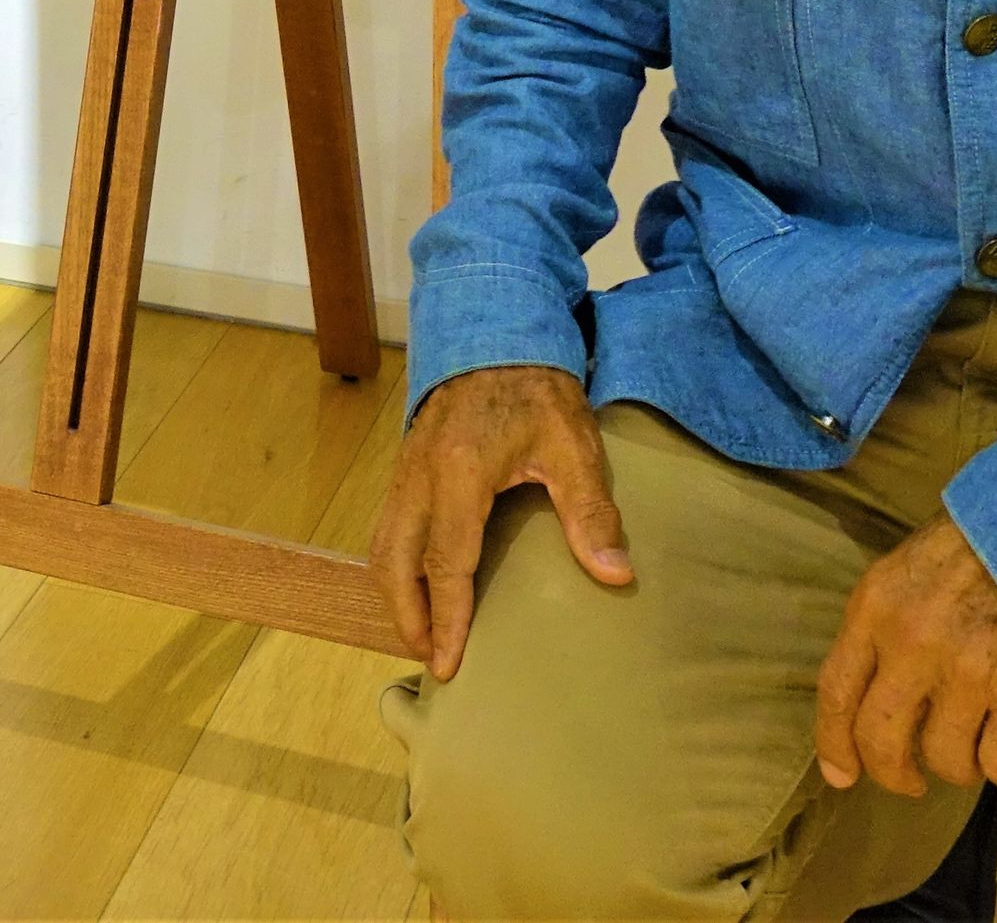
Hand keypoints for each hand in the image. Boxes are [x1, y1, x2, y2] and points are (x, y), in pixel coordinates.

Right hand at [370, 364, 631, 681]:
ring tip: (421, 630)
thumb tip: (615, 574)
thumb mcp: (573, 445)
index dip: (447, 618)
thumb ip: (590, 511)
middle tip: (429, 658)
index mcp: (460, 473)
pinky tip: (416, 582)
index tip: (449, 663)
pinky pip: (386, 524)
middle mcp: (420, 475)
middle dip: (407, 615)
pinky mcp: (405, 465)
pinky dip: (393, 564)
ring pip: (382, 544)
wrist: (496, 333)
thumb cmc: (537, 390)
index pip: (446, 562)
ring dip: (395, 593)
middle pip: (394, 560)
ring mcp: (405, 469)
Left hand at [813, 517, 996, 795]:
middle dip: (894, 773)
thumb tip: (879, 705)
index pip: (837, 691)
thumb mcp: (909, 572)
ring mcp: (969, 669)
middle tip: (913, 779)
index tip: (842, 774)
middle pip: (881, 739)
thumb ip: (888, 631)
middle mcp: (913, 641)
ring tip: (985, 738)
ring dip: (964, 764)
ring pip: (948, 760)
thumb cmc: (983, 545)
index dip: (835, 743)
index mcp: (876, 606)